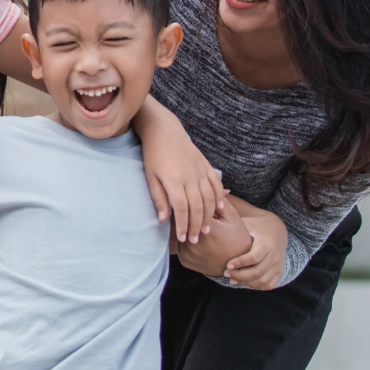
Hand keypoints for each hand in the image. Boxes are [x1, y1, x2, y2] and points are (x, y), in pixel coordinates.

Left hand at [138, 106, 224, 244]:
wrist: (164, 131)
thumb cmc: (153, 155)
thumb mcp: (150, 177)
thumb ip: (158, 198)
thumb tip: (163, 219)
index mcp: (174, 181)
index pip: (182, 209)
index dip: (183, 225)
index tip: (182, 237)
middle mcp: (190, 177)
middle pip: (198, 207)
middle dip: (196, 226)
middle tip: (195, 239)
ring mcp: (200, 170)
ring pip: (209, 198)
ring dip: (209, 216)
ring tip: (205, 229)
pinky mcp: (206, 165)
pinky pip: (216, 183)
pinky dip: (219, 196)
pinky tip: (220, 208)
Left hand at [177, 199, 252, 276]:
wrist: (238, 263)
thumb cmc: (237, 237)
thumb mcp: (232, 216)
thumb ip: (217, 201)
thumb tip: (205, 186)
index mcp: (206, 229)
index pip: (187, 209)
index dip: (185, 201)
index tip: (184, 194)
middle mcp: (194, 243)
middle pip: (179, 222)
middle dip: (180, 212)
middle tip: (178, 203)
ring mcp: (188, 254)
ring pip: (176, 233)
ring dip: (179, 226)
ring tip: (182, 217)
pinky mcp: (185, 261)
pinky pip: (178, 245)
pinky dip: (181, 238)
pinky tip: (186, 232)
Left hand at [224, 212, 287, 289]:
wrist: (277, 230)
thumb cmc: (256, 226)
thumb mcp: (247, 223)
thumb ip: (232, 225)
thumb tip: (211, 223)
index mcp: (266, 243)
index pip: (254, 257)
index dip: (240, 262)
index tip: (227, 265)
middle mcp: (275, 255)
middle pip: (258, 271)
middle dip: (240, 275)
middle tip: (225, 273)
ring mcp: (278, 265)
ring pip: (263, 280)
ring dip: (246, 282)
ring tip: (232, 279)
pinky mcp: (279, 272)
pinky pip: (268, 284)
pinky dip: (256, 286)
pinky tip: (243, 282)